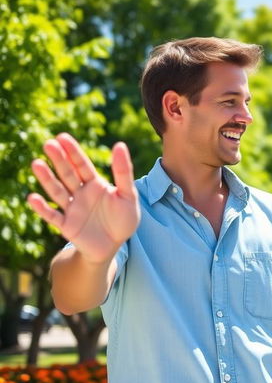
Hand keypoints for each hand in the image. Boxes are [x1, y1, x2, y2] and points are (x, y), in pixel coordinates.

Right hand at [27, 133, 139, 263]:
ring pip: (57, 191)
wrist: (115, 245)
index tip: (62, 137)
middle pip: (68, 174)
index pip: (82, 164)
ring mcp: (72, 209)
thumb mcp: (128, 195)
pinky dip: (42, 208)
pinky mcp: (66, 226)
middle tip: (49, 143)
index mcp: (95, 184)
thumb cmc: (123, 219)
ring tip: (37, 163)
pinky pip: (53, 216)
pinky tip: (33, 197)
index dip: (73, 151)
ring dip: (47, 179)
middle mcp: (80, 193)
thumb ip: (123, 172)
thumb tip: (120, 145)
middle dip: (59, 159)